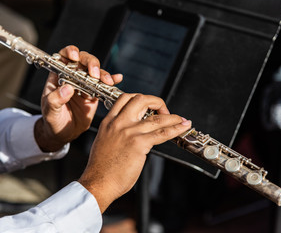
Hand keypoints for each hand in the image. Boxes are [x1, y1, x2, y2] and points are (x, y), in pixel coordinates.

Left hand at [34, 46, 122, 151]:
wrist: (64, 133)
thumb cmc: (53, 120)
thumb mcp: (50, 111)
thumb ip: (55, 99)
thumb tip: (67, 89)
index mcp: (59, 76)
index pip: (63, 57)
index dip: (70, 52)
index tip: (74, 57)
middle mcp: (73, 76)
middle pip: (83, 60)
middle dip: (90, 63)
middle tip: (94, 73)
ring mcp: (85, 84)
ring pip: (95, 71)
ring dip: (102, 73)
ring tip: (107, 81)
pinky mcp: (95, 93)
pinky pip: (104, 84)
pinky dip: (112, 80)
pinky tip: (117, 79)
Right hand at [78, 93, 191, 212]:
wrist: (98, 182)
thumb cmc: (101, 168)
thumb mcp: (104, 142)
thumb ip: (116, 133)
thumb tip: (131, 133)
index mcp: (108, 122)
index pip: (125, 98)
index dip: (141, 98)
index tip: (149, 106)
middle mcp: (118, 123)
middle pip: (141, 100)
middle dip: (156, 102)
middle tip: (164, 111)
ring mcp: (129, 132)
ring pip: (157, 118)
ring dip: (173, 118)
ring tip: (182, 120)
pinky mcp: (139, 144)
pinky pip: (162, 133)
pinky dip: (175, 129)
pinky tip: (182, 128)